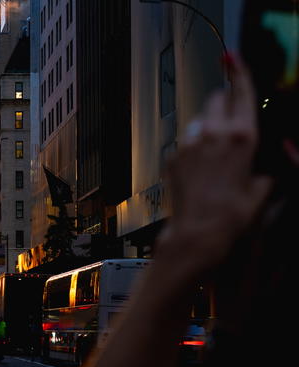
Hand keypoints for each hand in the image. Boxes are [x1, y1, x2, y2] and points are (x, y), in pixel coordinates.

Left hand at [158, 54, 272, 278]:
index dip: (239, 71)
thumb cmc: (233, 216)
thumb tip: (268, 157)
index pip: (241, 92)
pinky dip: (193, 149)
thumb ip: (267, 165)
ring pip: (198, 121)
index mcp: (242, 136)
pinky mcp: (172, 158)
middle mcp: (212, 134)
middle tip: (231, 117)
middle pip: (215, 99)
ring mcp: (188, 145)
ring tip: (216, 154)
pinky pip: (185, 143)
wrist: (197, 235)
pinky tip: (201, 171)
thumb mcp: (265, 189)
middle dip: (224, 102)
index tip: (233, 57)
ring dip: (208, 127)